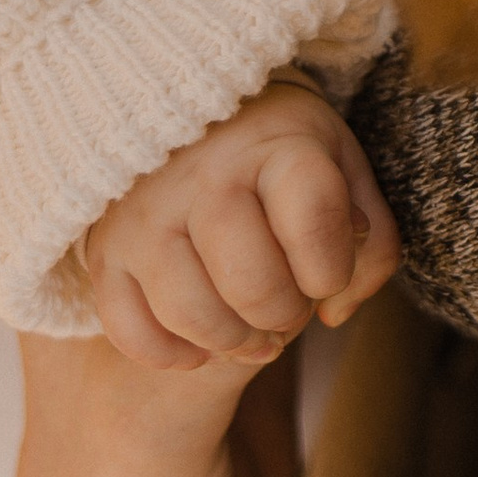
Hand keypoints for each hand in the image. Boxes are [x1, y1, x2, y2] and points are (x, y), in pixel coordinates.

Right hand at [83, 80, 398, 369]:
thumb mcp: (346, 175)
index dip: (331, 270)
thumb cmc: (283, 160)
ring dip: (233, 341)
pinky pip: (131, 331)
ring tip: (248, 327)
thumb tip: (336, 310)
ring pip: (190, 313)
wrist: (196, 122)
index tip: (326, 272)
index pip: (313, 222)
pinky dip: (172, 353)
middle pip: (252, 283)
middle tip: (286, 307)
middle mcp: (201, 173)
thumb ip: (372, 244)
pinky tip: (200, 339)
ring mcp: (144, 214)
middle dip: (284, 315)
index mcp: (273, 144)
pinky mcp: (105, 251)